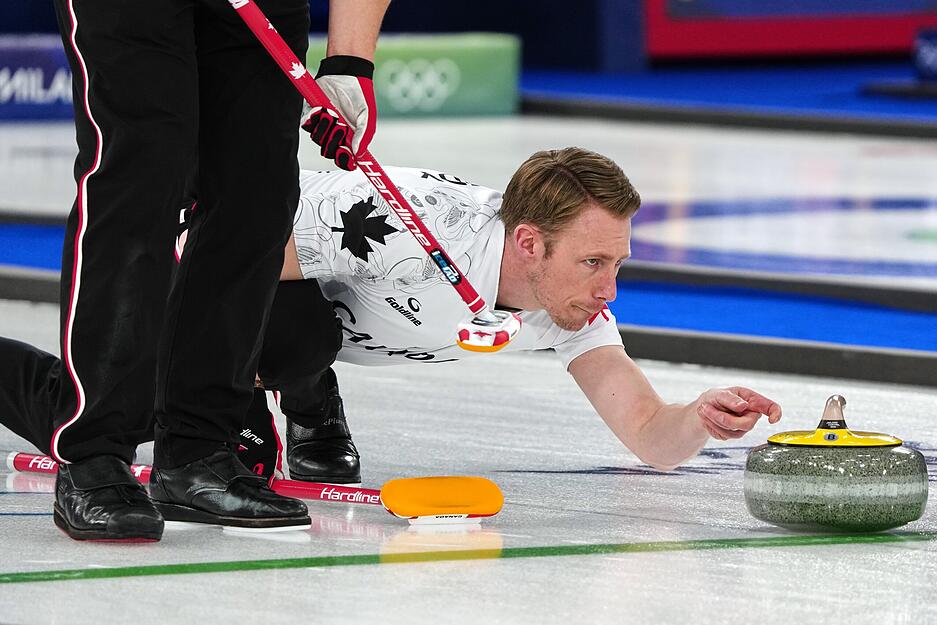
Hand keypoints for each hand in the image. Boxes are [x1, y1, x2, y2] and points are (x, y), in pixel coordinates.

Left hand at [302, 55, 375, 170]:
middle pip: (329, 151)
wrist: (345, 72)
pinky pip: (306, 124)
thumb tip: (357, 154)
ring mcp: (323, 124)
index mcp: (350, 138)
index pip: (345, 158)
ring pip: (317, 139)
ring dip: (324, 127)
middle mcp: (335, 134)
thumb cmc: (359, 94)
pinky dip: (313, 118)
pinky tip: (321, 108)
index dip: (345, 161)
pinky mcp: (311, 113)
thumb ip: (363, 136)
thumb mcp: (367, 116)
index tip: (347, 159)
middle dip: (334, 141)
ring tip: (332, 113)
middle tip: (340, 127)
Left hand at [695, 387, 781, 440]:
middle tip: (706, 407)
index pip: (771, 407)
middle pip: (747, 424)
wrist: (703, 408)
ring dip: (714, 420)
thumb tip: (743, 406)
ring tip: (704, 409)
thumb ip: (730, 399)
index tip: (772, 420)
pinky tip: (706, 417)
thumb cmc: (715, 397)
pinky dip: (711, 425)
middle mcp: (750, 415)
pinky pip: (724, 435)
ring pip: (733, 431)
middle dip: (724, 418)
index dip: (776, 413)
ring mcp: (743, 427)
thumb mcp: (719, 393)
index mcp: (752, 400)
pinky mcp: (733, 435)